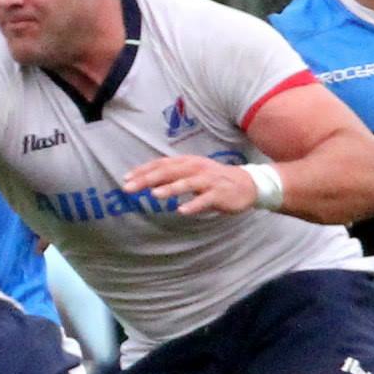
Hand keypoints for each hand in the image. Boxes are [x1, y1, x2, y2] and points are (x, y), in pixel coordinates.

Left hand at [121, 156, 258, 215]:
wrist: (247, 184)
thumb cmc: (213, 180)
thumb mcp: (191, 174)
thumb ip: (171, 177)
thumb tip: (146, 182)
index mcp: (187, 162)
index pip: (161, 164)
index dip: (143, 170)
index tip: (126, 178)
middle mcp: (196, 168)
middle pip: (169, 172)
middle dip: (148, 179)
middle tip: (129, 188)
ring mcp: (208, 181)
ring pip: (187, 183)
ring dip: (170, 189)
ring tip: (154, 195)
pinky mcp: (219, 194)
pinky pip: (205, 200)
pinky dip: (194, 205)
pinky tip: (182, 211)